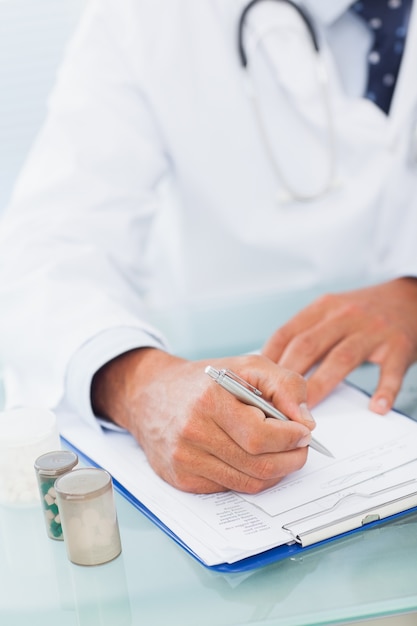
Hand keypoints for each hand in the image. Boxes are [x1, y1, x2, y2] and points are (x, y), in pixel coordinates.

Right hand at [91, 349, 315, 492]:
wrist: (150, 395)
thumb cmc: (202, 380)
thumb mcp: (246, 365)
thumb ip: (284, 384)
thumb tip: (306, 422)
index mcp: (209, 401)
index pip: (261, 436)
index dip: (291, 439)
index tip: (304, 432)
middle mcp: (193, 433)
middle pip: (259, 465)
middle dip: (291, 459)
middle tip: (301, 447)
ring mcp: (184, 460)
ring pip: (248, 483)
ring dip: (276, 472)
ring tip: (283, 454)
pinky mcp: (181, 479)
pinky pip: (230, 488)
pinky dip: (251, 478)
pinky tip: (253, 459)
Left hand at [262, 277, 416, 413]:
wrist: (409, 298)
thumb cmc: (363, 310)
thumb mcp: (330, 310)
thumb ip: (305, 332)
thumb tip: (271, 363)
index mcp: (323, 307)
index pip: (288, 333)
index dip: (269, 358)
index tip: (257, 381)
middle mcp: (345, 315)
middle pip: (308, 346)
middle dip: (288, 377)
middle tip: (275, 403)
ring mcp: (372, 330)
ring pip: (341, 359)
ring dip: (321, 385)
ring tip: (306, 411)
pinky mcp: (398, 346)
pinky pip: (389, 371)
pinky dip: (384, 390)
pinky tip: (375, 407)